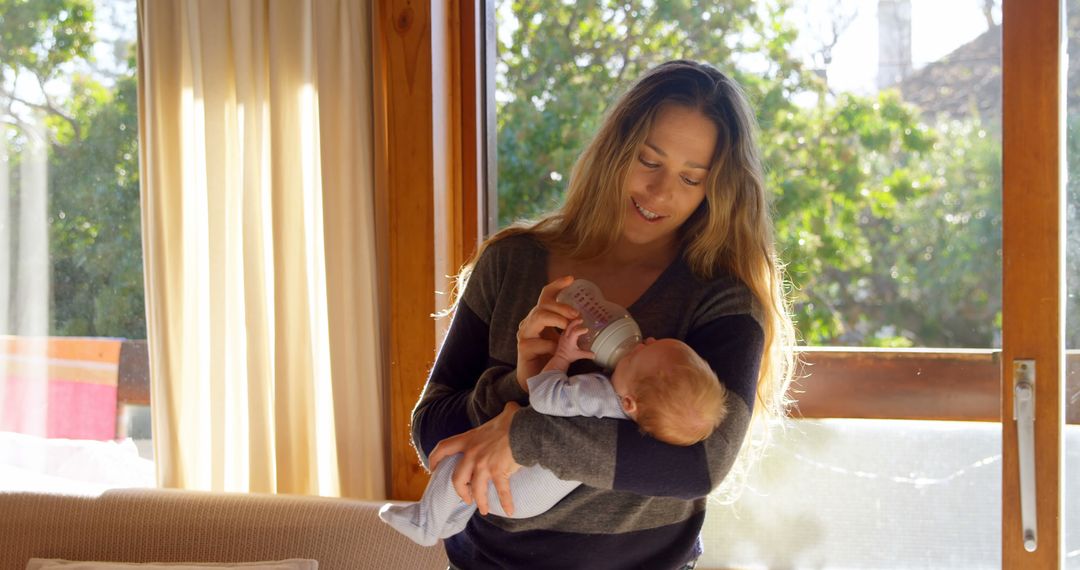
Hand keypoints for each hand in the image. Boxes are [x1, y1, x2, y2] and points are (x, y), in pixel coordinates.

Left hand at [429, 402, 522, 515]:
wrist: (525, 428)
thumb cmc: (514, 420)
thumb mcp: (502, 414)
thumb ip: (502, 414)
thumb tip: (512, 408)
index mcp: (469, 439)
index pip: (443, 448)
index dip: (435, 459)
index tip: (432, 469)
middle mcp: (472, 454)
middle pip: (457, 478)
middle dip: (460, 491)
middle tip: (466, 498)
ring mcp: (484, 464)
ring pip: (475, 489)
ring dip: (480, 501)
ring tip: (483, 509)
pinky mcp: (498, 472)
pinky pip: (501, 492)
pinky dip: (505, 503)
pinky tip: (509, 511)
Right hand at [516, 275, 578, 389]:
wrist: (535, 378)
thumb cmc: (549, 356)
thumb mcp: (563, 340)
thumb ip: (572, 330)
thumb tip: (588, 324)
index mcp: (541, 316)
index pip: (546, 296)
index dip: (557, 285)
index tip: (571, 279)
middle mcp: (531, 321)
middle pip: (543, 304)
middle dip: (561, 306)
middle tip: (575, 314)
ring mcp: (525, 332)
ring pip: (539, 316)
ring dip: (555, 319)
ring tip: (567, 325)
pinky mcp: (523, 347)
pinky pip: (539, 342)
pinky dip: (550, 345)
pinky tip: (556, 350)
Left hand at [543, 319, 595, 371]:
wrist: (560, 359)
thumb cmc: (569, 356)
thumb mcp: (579, 355)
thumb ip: (587, 354)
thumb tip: (594, 354)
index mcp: (570, 340)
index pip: (575, 332)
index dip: (581, 330)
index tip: (587, 329)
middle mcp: (566, 337)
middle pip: (570, 326)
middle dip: (576, 322)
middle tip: (581, 319)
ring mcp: (563, 336)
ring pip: (567, 326)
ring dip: (572, 323)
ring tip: (578, 320)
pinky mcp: (562, 337)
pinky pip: (565, 329)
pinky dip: (569, 326)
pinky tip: (573, 326)